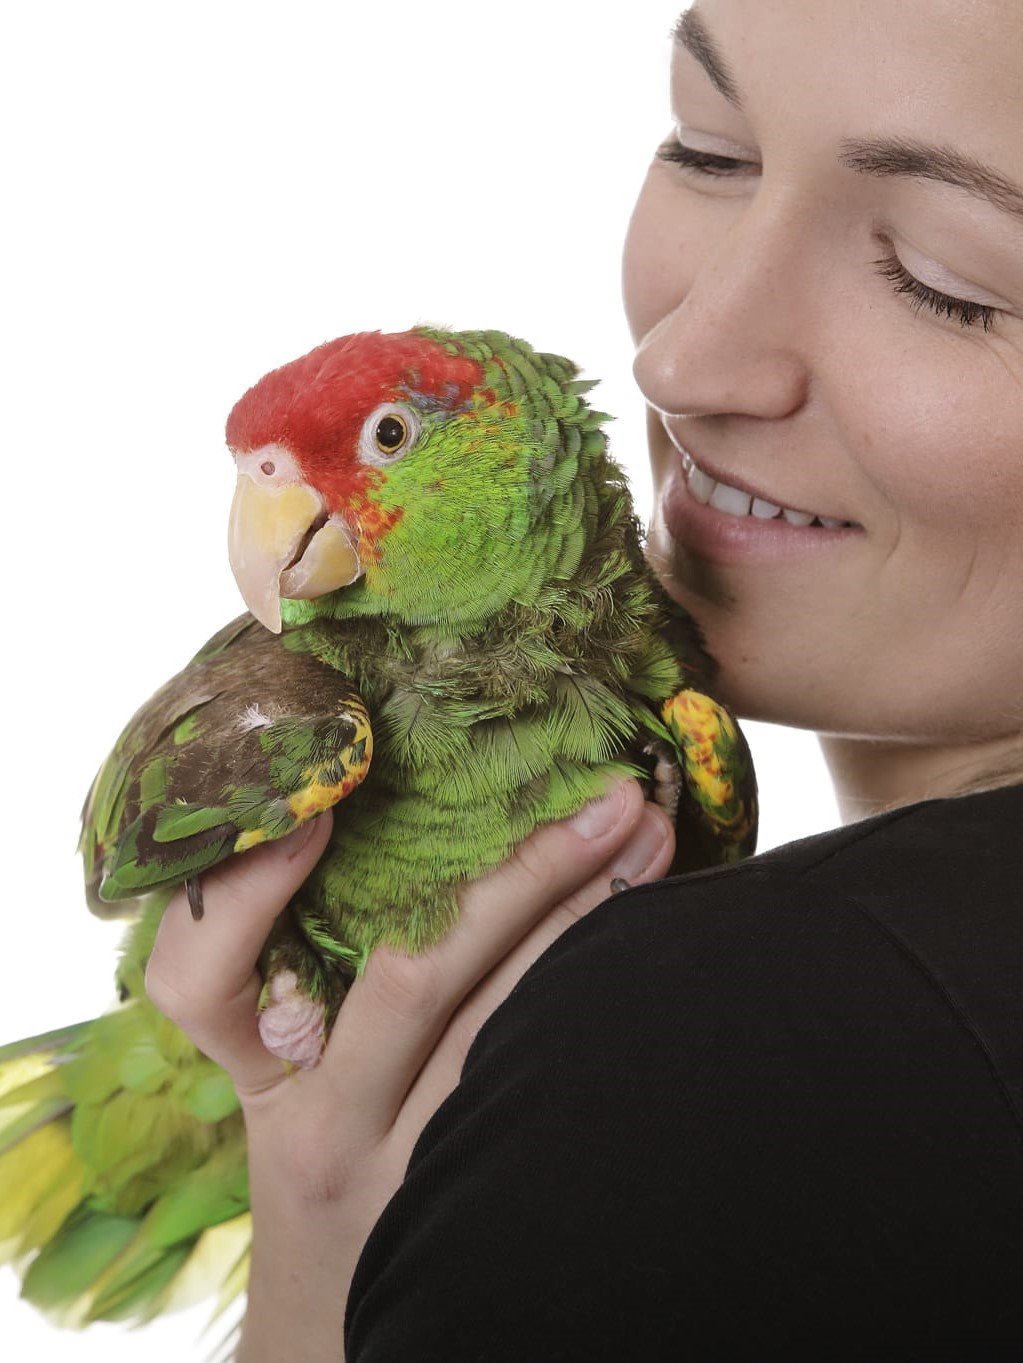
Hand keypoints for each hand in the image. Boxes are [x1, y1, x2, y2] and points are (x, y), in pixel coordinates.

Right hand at [145, 781, 674, 1361]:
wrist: (337, 1332)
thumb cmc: (323, 1174)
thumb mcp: (283, 1089)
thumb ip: (313, 981)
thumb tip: (358, 826)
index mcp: (261, 1074)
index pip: (203, 980)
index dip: (251, 892)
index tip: (318, 810)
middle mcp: (326, 1122)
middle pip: (414, 977)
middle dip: (522, 871)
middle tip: (606, 792)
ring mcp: (409, 1169)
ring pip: (501, 1027)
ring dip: (587, 920)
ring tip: (653, 839)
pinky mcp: (474, 1202)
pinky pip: (539, 1084)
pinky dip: (592, 998)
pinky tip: (648, 941)